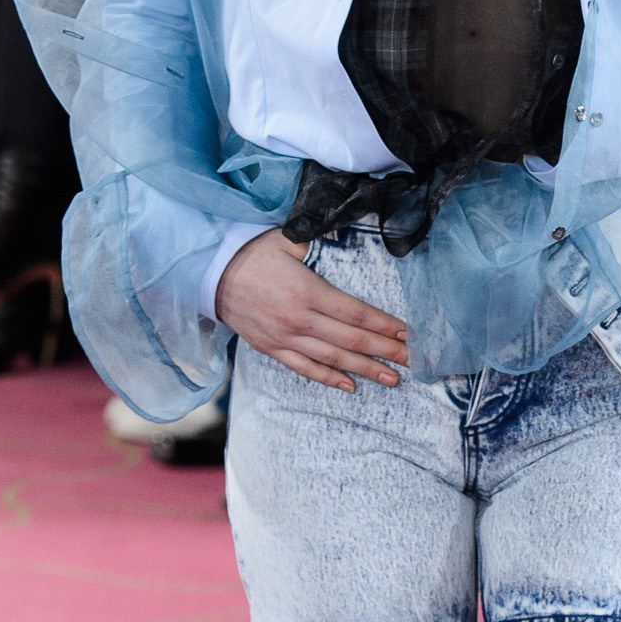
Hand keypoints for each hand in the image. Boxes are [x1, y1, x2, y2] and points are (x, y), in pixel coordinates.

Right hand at [215, 231, 410, 390]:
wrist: (207, 272)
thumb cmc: (249, 250)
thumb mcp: (287, 238)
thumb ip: (317, 242)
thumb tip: (346, 235)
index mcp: (307, 291)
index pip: (356, 313)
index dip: (385, 325)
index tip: (408, 334)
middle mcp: (299, 319)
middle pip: (351, 341)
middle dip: (385, 351)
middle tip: (413, 361)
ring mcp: (285, 337)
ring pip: (332, 359)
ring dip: (364, 370)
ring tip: (392, 378)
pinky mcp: (271, 348)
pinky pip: (304, 368)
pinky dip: (328, 379)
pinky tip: (350, 386)